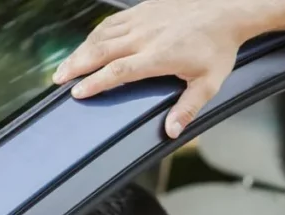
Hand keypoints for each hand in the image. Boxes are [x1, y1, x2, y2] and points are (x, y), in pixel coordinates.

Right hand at [52, 0, 246, 137]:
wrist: (226, 10)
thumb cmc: (218, 47)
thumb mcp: (209, 83)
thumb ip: (188, 108)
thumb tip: (171, 131)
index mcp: (159, 56)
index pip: (119, 71)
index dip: (96, 82)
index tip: (78, 93)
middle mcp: (145, 36)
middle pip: (101, 51)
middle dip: (76, 66)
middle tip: (58, 80)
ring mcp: (142, 20)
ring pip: (102, 34)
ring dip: (81, 50)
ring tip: (67, 65)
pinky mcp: (142, 9)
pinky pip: (112, 22)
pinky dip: (96, 34)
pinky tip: (88, 43)